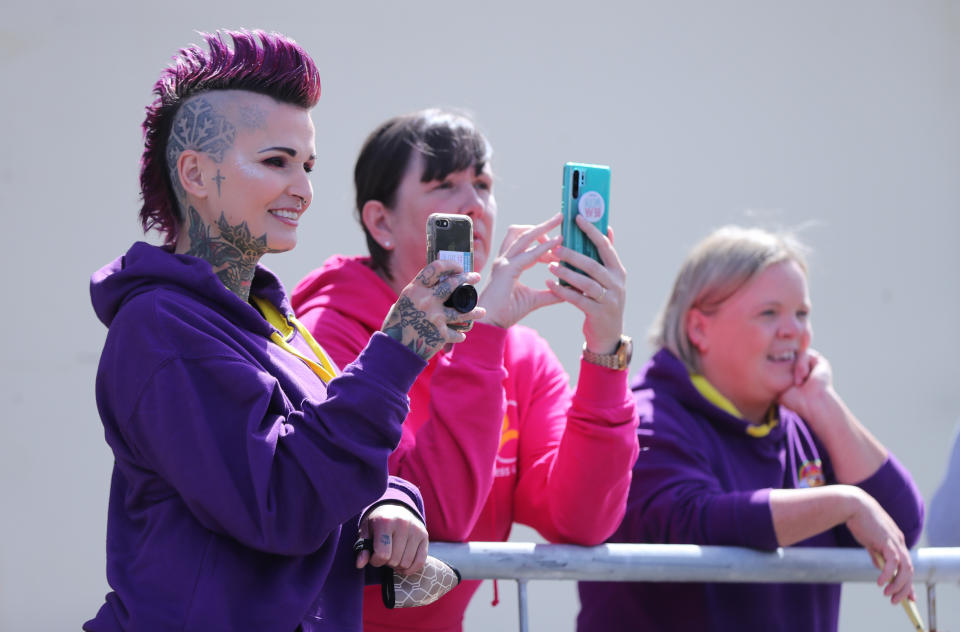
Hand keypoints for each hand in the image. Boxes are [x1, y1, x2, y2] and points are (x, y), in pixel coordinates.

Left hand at [356, 503, 428, 573]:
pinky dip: (410, 569)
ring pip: (406, 563)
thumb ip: (362, 548)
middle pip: (394, 560)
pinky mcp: (424, 535)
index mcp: (385, 522)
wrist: (395, 506)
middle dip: (386, 563)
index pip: (382, 554)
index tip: (373, 556)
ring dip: (397, 566)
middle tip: (383, 555)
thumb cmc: (377, 522)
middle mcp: (403, 524)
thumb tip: (360, 564)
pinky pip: (420, 562)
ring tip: (392, 557)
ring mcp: (416, 530)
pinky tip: (402, 565)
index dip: (375, 561)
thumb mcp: (366, 531)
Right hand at [382, 259, 484, 360]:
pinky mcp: (440, 333)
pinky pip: (457, 333)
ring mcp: (435, 317)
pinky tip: (461, 335)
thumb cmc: (397, 324)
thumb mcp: (404, 302)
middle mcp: (426, 300)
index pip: (436, 268)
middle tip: (476, 277)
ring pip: (463, 310)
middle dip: (468, 278)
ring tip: (481, 311)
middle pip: (454, 284)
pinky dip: (459, 335)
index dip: (450, 264)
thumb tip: (436, 286)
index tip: (459, 267)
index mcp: (415, 290)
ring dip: (475, 311)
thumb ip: (418, 294)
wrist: (394, 349)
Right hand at [479, 213, 563, 327]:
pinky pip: (528, 254)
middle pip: (522, 232)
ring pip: (523, 236)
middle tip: (560, 217)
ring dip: (542, 228)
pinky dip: (544, 247)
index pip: (526, 244)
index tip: (559, 239)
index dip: (543, 240)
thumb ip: (550, 294)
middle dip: (542, 224)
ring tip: (559, 224)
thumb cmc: (507, 312)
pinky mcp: (506, 270)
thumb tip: (568, 291)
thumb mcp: (534, 300)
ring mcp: (504, 262)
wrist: (490, 324)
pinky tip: (558, 244)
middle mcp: (505, 259)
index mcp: (509, 264)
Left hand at [546, 214, 626, 353]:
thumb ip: (606, 256)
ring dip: (566, 273)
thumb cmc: (604, 300)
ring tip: (550, 265)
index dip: (592, 231)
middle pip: (594, 265)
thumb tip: (607, 228)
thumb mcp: (610, 278)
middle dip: (574, 254)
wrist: (608, 334)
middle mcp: (617, 283)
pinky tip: (549, 284)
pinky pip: (578, 300)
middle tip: (555, 246)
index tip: (577, 218)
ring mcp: (609, 299)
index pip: (606, 247)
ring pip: (586, 283)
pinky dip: (563, 291)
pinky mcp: (598, 313)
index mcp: (618, 270)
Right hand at [845, 488, 914, 603]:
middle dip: (905, 588)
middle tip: (897, 601)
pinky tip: (880, 582)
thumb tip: (879, 567)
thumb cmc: (858, 518)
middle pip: (909, 570)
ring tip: (888, 595)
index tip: (908, 595)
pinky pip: (893, 563)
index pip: (906, 565)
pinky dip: (888, 575)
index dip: (907, 581)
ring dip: (898, 585)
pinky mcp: (887, 542)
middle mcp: (899, 542)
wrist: (852, 504)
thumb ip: (876, 552)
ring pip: (905, 569)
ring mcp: (895, 542)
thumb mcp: (869, 538)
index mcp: (895, 540)